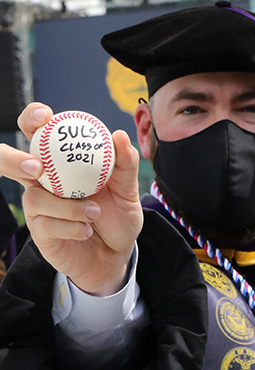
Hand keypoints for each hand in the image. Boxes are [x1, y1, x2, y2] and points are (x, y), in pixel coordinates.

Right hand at [0, 102, 142, 295]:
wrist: (116, 254)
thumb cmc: (118, 215)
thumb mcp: (127, 189)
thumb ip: (125, 163)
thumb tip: (118, 135)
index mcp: (61, 162)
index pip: (38, 132)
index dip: (33, 119)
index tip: (46, 116)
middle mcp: (43, 181)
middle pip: (10, 162)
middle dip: (13, 159)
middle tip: (37, 165)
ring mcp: (38, 206)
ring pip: (35, 198)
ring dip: (68, 206)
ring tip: (95, 212)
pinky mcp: (39, 231)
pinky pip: (47, 224)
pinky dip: (72, 226)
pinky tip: (87, 230)